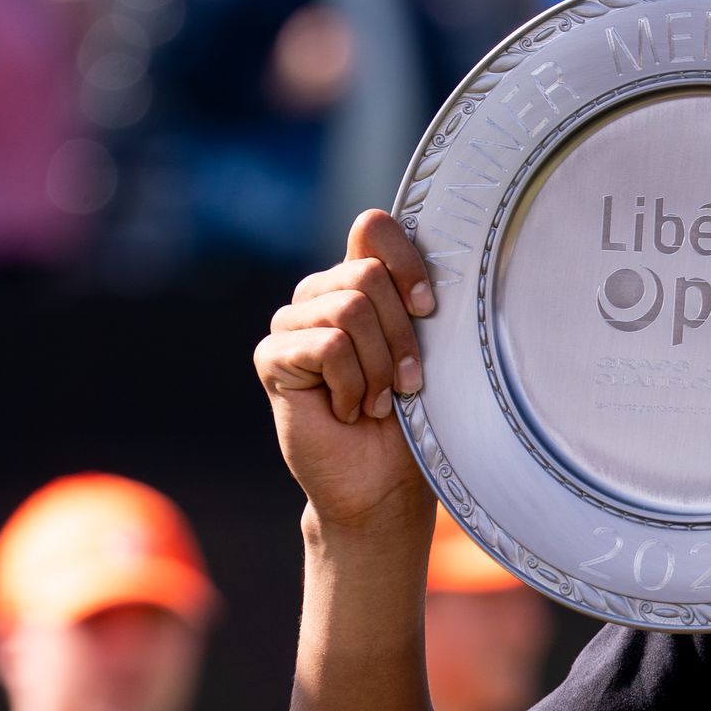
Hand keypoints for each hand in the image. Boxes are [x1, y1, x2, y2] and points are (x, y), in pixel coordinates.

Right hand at [255, 210, 436, 532]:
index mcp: (360, 282)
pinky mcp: (271, 356)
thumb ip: (420, 304)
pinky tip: (349, 411)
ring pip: (348, 310)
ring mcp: (292, 323)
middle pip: (367, 275)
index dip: (405, 261)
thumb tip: (439, 269)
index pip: (372, 227)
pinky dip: (352, 385)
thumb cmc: (415, 419)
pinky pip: (328, 346)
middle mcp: (322, 294)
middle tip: (405, 384)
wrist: (383, 482)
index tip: (429, 309)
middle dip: (401, 336)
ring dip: (377, 367)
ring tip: (378, 401)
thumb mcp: (430, 352)